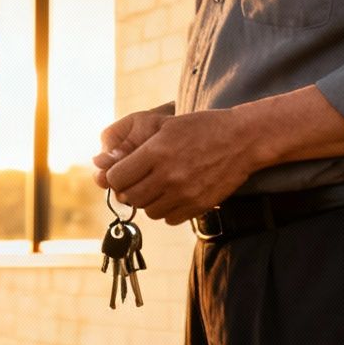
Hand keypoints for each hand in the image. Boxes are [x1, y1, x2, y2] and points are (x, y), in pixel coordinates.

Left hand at [102, 110, 257, 225]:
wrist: (242, 140)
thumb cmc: (201, 128)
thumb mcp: (165, 126)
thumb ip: (134, 145)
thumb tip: (101, 162)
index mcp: (156, 152)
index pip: (117, 178)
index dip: (115, 176)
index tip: (123, 172)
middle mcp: (168, 176)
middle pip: (130, 197)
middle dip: (129, 190)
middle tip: (139, 180)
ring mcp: (184, 194)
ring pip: (148, 211)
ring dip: (148, 201)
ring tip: (159, 185)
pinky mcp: (197, 206)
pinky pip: (169, 219)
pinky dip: (167, 210)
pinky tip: (174, 194)